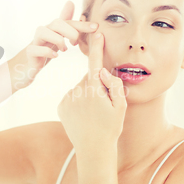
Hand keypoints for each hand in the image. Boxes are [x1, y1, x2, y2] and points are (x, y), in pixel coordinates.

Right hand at [8, 0, 97, 91]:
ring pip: (43, 32)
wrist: (27, 65)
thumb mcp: (56, 35)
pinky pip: (35, 48)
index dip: (81, 24)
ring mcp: (34, 42)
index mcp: (52, 28)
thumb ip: (65, 22)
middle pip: (56, 23)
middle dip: (70, 32)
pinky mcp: (29, 53)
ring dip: (57, 40)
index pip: (68, 22)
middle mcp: (43, 32)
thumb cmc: (43, 49)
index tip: (95, 27)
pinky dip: (47, 51)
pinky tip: (55, 56)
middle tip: (75, 43)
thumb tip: (70, 2)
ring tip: (64, 49)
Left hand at [57, 29, 126, 151]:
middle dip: (97, 84)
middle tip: (104, 105)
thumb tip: (104, 72)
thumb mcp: (121, 107)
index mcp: (94, 90)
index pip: (95, 63)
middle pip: (90, 78)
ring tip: (92, 114)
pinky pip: (72, 97)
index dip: (97, 47)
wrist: (92, 150)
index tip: (97, 33)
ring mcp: (68, 99)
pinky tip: (83, 116)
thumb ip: (115, 85)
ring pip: (80, 88)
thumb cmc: (110, 129)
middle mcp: (78, 91)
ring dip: (87, 95)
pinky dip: (78, 102)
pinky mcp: (61, 106)